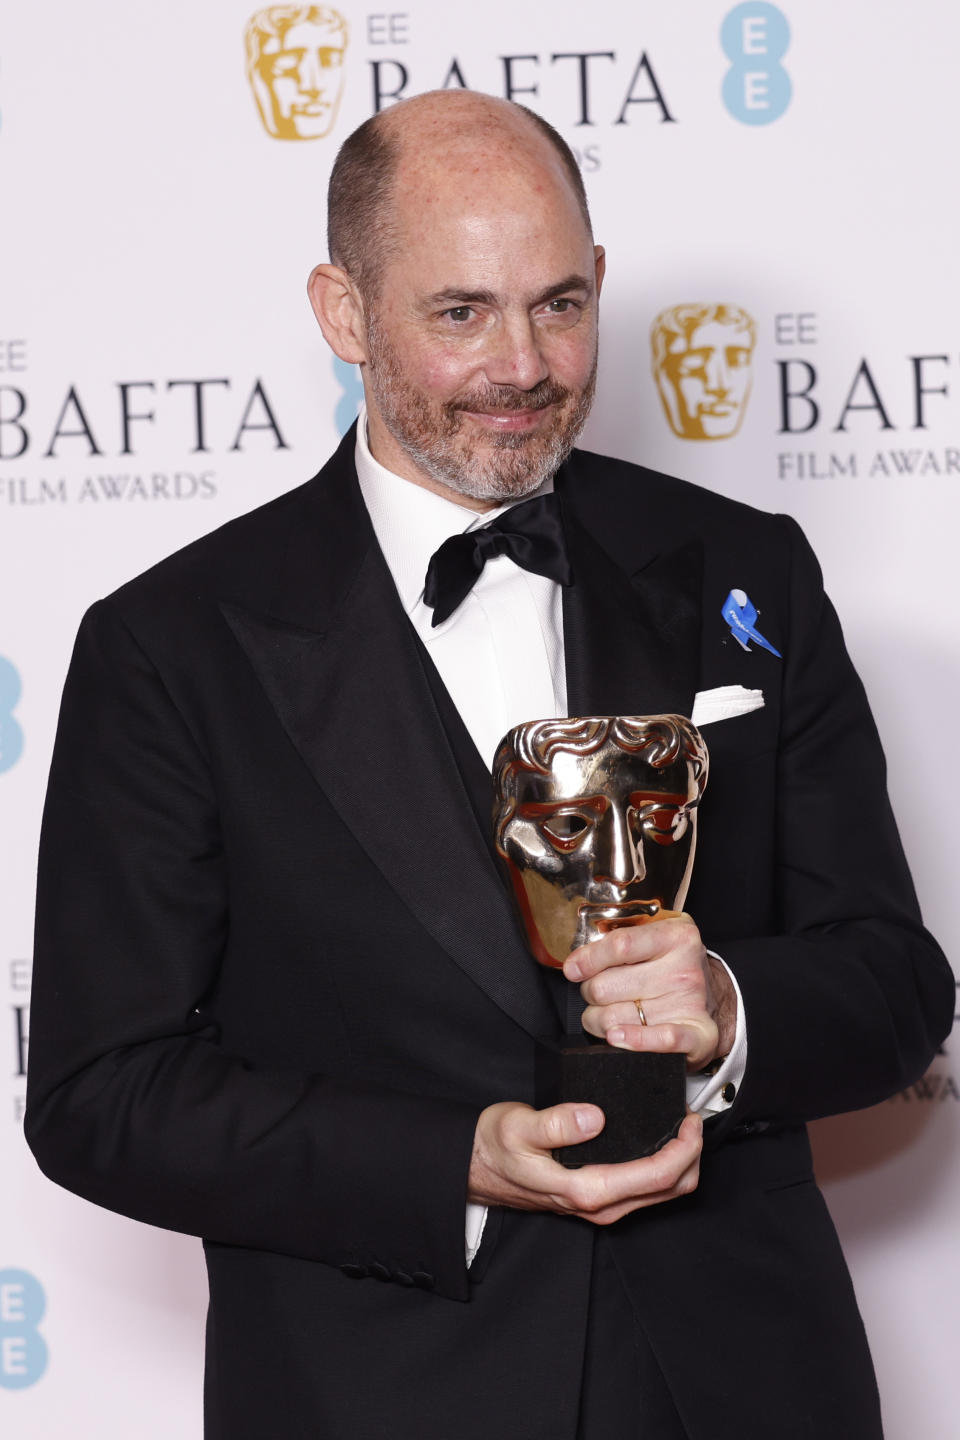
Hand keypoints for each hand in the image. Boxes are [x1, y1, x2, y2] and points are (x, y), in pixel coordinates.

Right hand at [468, 1102, 701, 1223]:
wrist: (476, 1168)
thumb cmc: (495, 1146)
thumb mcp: (517, 1125)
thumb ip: (554, 1123)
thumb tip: (592, 1118)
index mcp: (586, 1189)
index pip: (656, 1176)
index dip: (684, 1148)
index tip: (690, 1118)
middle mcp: (599, 1206)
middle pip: (669, 1190)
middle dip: (692, 1155)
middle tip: (692, 1118)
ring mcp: (600, 1207)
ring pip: (661, 1194)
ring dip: (680, 1163)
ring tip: (680, 1126)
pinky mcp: (598, 1200)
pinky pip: (645, 1190)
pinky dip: (663, 1168)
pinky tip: (659, 1141)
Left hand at [563, 915, 736, 1072]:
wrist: (714, 996)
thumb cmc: (672, 965)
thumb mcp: (654, 937)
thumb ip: (618, 940)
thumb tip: (576, 963)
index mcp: (676, 936)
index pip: (621, 945)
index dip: (588, 959)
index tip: (573, 969)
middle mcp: (685, 969)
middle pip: (606, 987)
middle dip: (591, 993)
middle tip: (600, 993)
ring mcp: (692, 1003)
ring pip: (614, 1018)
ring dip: (600, 1020)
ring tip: (609, 1014)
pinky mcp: (699, 1036)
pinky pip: (659, 1039)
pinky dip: (633, 1040)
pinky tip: (616, 1037)